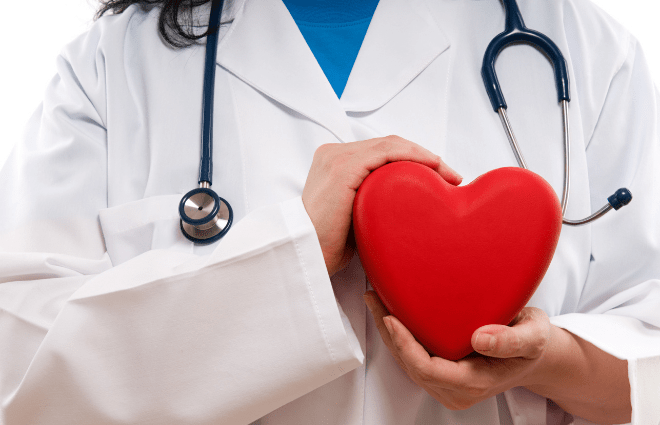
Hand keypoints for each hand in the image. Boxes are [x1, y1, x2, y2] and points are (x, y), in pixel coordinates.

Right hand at [302, 136, 462, 276]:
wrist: (307, 257)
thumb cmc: (329, 245)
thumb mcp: (355, 215)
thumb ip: (374, 200)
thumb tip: (409, 206)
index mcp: (333, 162)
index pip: (380, 152)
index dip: (413, 159)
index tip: (440, 178)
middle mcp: (332, 154)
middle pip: (388, 145)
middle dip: (424, 157)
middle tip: (451, 176)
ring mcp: (336, 158)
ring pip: (390, 145)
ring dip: (424, 156)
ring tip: (448, 175)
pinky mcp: (343, 168)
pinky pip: (385, 153)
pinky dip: (413, 156)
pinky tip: (433, 167)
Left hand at [363, 290, 551, 410]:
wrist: (536, 357)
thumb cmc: (534, 345)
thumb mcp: (534, 337)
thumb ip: (511, 340)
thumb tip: (480, 338)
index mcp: (475, 383)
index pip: (428, 369)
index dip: (405, 345)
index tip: (391, 317)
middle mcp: (456, 390)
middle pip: (410, 365)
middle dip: (388, 334)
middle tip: (374, 298)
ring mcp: (447, 386)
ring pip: (407, 362)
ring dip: (388, 333)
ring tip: (375, 299)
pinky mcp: (442, 375)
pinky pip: (413, 358)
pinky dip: (399, 335)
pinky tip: (390, 311)